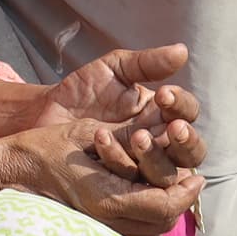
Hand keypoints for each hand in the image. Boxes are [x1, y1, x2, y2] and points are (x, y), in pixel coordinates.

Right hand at [1, 118, 201, 235]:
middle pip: (162, 224)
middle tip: (190, 181)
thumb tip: (165, 137)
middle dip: (181, 203)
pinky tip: (147, 201)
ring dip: (166, 214)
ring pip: (150, 235)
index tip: (197, 177)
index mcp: (106, 197)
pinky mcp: (91, 235)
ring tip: (173, 190)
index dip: (187, 193)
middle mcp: (104, 222)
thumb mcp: (90, 132)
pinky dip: (147, 222)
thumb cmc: (46, 146)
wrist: (10, 172)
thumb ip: (130, 141)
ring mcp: (96, 233)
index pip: (164, 205)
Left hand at [46, 45, 202, 174]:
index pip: (189, 112)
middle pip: (191, 150)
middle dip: (186, 140)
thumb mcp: (115, 69)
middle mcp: (160, 143)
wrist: (45, 111)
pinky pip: (129, 183)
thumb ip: (147, 63)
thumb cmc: (84, 89)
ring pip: (165, 173)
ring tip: (137, 136)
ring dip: (156, 156)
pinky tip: (105, 146)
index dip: (181, 105)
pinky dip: (120, 165)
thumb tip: (183, 51)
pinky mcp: (118, 184)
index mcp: (163, 115)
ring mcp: (140, 166)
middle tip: (173, 127)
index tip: (163, 94)